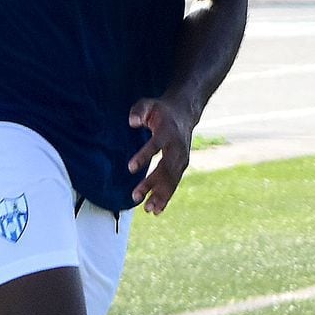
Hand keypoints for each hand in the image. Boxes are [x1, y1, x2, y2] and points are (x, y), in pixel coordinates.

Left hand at [126, 97, 197, 214]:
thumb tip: (132, 123)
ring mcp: (182, 158)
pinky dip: (166, 197)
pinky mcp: (182, 166)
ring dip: (160, 195)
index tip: (130, 168)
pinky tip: (157, 210)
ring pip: (172, 179)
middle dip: (152, 183)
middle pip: (165, 167)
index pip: (156, 145)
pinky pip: (174, 183)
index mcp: (167, 131)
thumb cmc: (160, 110)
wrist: (184, 113)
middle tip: (135, 196)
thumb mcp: (148, 104)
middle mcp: (177, 147)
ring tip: (147, 209)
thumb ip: (139, 111)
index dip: (144, 156)